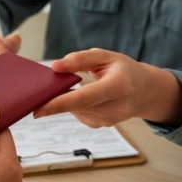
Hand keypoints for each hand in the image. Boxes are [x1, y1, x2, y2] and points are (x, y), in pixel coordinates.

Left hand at [33, 48, 181, 126]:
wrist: (144, 91)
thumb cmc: (123, 69)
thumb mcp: (105, 56)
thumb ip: (80, 59)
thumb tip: (54, 66)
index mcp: (119, 86)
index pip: (85, 98)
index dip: (60, 103)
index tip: (38, 107)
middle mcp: (116, 108)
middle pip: (77, 107)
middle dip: (54, 100)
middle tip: (36, 93)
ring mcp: (109, 120)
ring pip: (75, 110)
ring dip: (64, 99)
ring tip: (66, 85)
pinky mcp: (101, 125)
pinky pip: (78, 113)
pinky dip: (72, 104)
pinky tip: (79, 94)